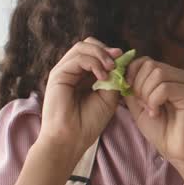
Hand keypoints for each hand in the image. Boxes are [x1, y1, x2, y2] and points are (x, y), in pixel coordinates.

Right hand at [36, 37, 122, 167]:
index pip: (96, 52)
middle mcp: (73, 70)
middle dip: (106, 50)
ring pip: (82, 47)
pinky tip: (102, 76)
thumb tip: (121, 60)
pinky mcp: (58, 75)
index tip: (125, 59)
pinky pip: (77, 58)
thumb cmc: (88, 122)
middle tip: (118, 59)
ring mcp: (64, 71)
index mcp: (84, 75)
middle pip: (88, 44)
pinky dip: (93, 62)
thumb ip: (114, 78)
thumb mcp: (109, 97)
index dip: (111, 53)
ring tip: (111, 68)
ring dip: (101, 54)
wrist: (71, 139)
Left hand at [123, 57, 183, 166]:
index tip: (130, 92)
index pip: (145, 61)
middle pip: (150, 65)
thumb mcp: (139, 106)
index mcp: (169, 76)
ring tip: (152, 110)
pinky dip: (154, 101)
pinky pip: (164, 87)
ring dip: (147, 94)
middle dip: (138, 85)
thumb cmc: (161, 130)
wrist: (178, 150)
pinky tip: (157, 113)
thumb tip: (120, 74)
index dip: (132, 74)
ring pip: (157, 74)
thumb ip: (132, 89)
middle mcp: (179, 75)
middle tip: (143, 105)